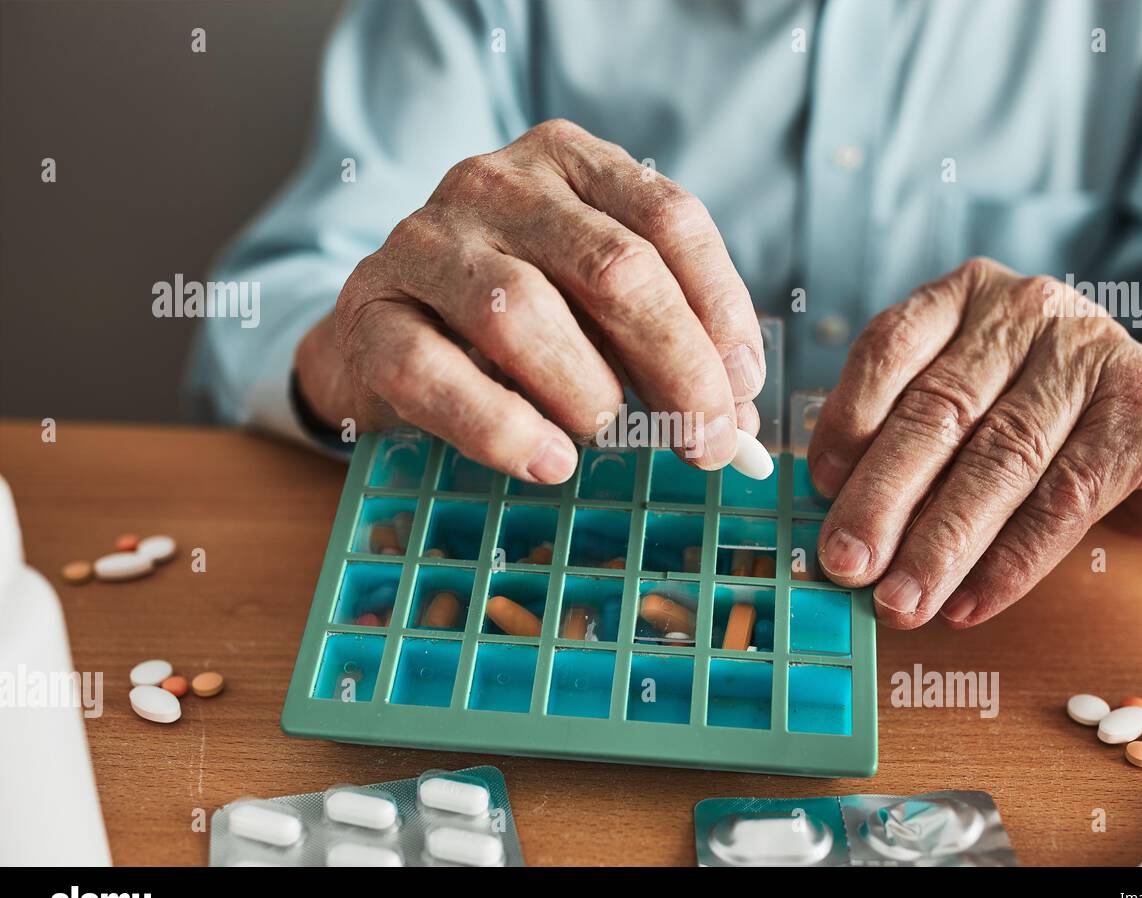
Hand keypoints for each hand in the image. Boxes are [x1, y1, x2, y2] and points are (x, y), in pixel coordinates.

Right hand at [294, 119, 763, 480]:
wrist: (385, 333)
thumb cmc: (515, 323)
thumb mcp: (596, 310)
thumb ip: (664, 344)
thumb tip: (737, 420)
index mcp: (570, 163)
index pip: (671, 219)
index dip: (721, 309)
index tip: (744, 386)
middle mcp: (496, 182)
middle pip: (614, 267)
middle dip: (678, 365)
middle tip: (705, 441)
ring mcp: (425, 241)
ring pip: (524, 313)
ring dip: (586, 392)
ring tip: (603, 438)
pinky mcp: (370, 310)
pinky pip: (434, 372)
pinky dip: (502, 428)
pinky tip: (548, 462)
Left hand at [809, 257, 1141, 628]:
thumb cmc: (1045, 426)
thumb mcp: (970, 411)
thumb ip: (908, 443)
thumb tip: (838, 524)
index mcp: (964, 296)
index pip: (889, 347)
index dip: (848, 419)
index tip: (820, 488)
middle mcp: (1027, 309)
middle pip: (939, 411)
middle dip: (883, 499)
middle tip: (845, 567)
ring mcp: (1092, 353)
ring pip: (999, 460)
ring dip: (941, 544)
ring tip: (901, 602)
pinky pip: (1063, 500)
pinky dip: (1010, 562)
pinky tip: (968, 604)